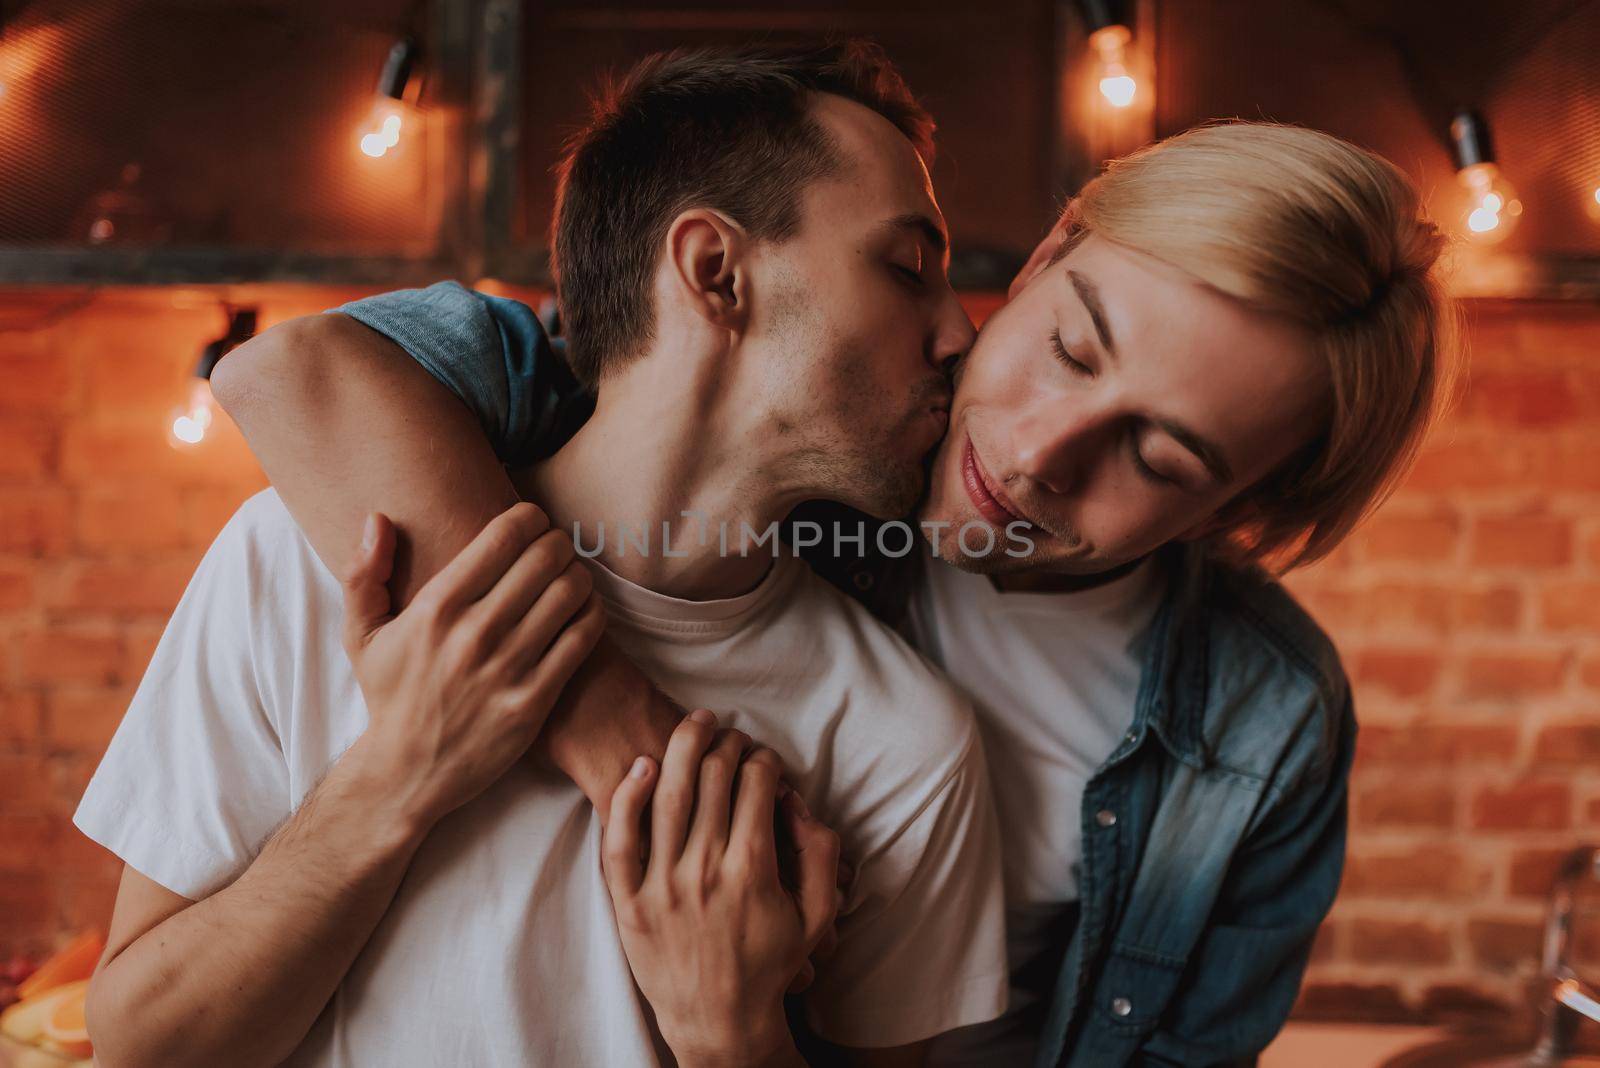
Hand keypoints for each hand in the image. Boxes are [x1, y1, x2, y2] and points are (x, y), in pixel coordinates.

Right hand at [341, 502, 605, 830]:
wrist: (407, 772)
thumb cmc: (391, 696)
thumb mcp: (362, 635)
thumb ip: (363, 574)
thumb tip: (377, 518)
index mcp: (436, 608)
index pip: (504, 536)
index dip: (531, 518)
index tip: (534, 521)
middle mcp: (474, 634)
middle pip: (545, 558)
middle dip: (559, 543)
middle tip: (557, 548)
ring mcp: (507, 669)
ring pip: (569, 593)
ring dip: (579, 575)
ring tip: (571, 577)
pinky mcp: (533, 701)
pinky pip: (582, 639)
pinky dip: (592, 613)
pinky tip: (584, 610)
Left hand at [602, 711, 840, 1067]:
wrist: (719, 1022)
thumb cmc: (771, 965)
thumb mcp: (818, 915)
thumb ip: (820, 854)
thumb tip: (796, 802)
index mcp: (753, 871)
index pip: (755, 785)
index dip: (764, 759)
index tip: (765, 757)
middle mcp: (705, 872)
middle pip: (713, 779)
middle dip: (727, 744)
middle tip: (731, 735)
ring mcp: (662, 886)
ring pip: (669, 795)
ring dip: (683, 747)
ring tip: (695, 723)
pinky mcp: (628, 902)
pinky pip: (620, 839)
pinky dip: (628, 796)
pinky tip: (643, 765)